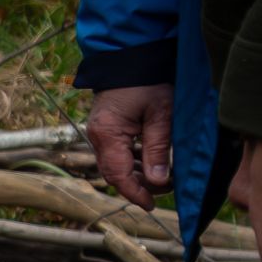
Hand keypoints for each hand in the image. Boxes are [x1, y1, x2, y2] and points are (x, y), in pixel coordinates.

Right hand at [86, 84, 173, 209]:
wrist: (132, 56)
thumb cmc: (148, 81)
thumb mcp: (160, 114)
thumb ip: (158, 148)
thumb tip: (159, 181)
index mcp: (107, 134)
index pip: (118, 174)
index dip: (135, 193)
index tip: (152, 204)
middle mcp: (97, 137)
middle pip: (114, 173)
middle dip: (138, 186)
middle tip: (164, 190)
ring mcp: (99, 133)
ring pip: (115, 164)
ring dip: (136, 174)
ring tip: (161, 177)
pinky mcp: (105, 128)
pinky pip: (116, 153)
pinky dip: (133, 161)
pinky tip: (150, 162)